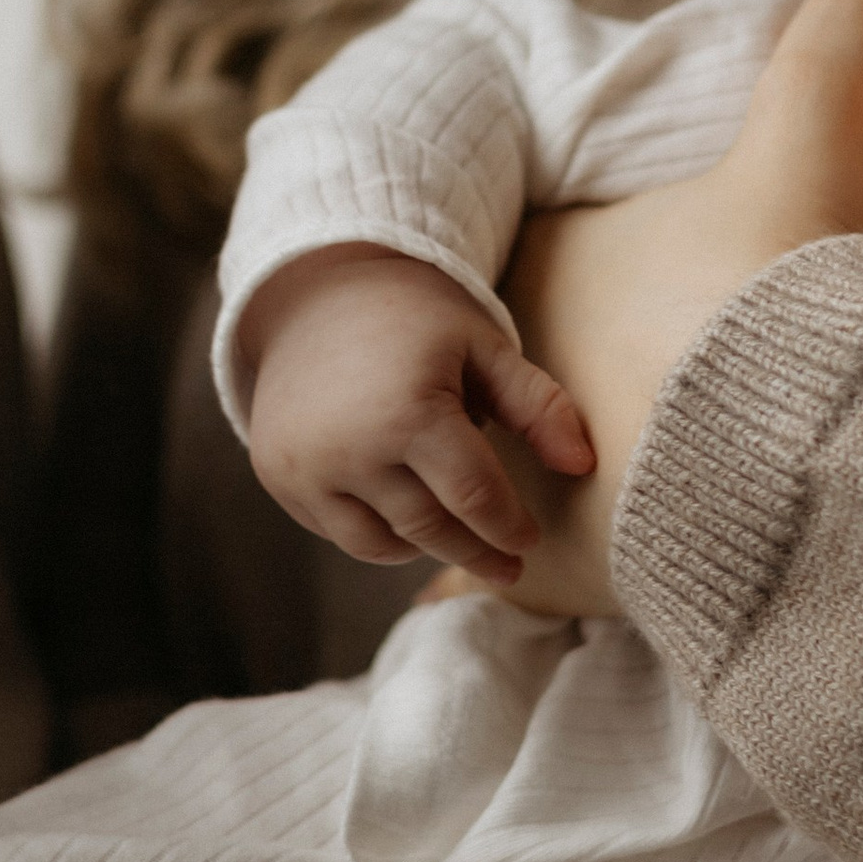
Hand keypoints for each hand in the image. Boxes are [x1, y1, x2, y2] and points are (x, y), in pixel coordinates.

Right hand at [241, 246, 593, 587]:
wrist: (313, 293)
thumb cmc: (415, 319)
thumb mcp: (483, 346)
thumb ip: (538, 406)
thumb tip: (583, 466)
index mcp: (409, 412)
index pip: (475, 497)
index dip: (509, 527)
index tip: (531, 541)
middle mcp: (349, 449)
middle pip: (429, 529)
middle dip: (475, 552)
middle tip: (508, 568)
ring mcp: (305, 468)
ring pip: (380, 544)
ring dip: (426, 546)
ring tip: (457, 538)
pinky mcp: (278, 477)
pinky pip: (338, 531)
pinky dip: (377, 532)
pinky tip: (404, 516)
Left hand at [502, 0, 862, 616]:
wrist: (781, 471)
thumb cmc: (771, 308)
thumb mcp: (807, 155)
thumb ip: (831, 53)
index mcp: (537, 266)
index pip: (560, 258)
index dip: (627, 270)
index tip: (692, 295)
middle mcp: (494, 372)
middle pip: (543, 365)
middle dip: (601, 378)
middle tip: (689, 396)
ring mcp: (507, 480)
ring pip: (533, 467)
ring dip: (585, 477)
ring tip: (671, 483)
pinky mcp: (537, 577)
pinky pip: (536, 567)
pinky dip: (579, 563)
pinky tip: (638, 557)